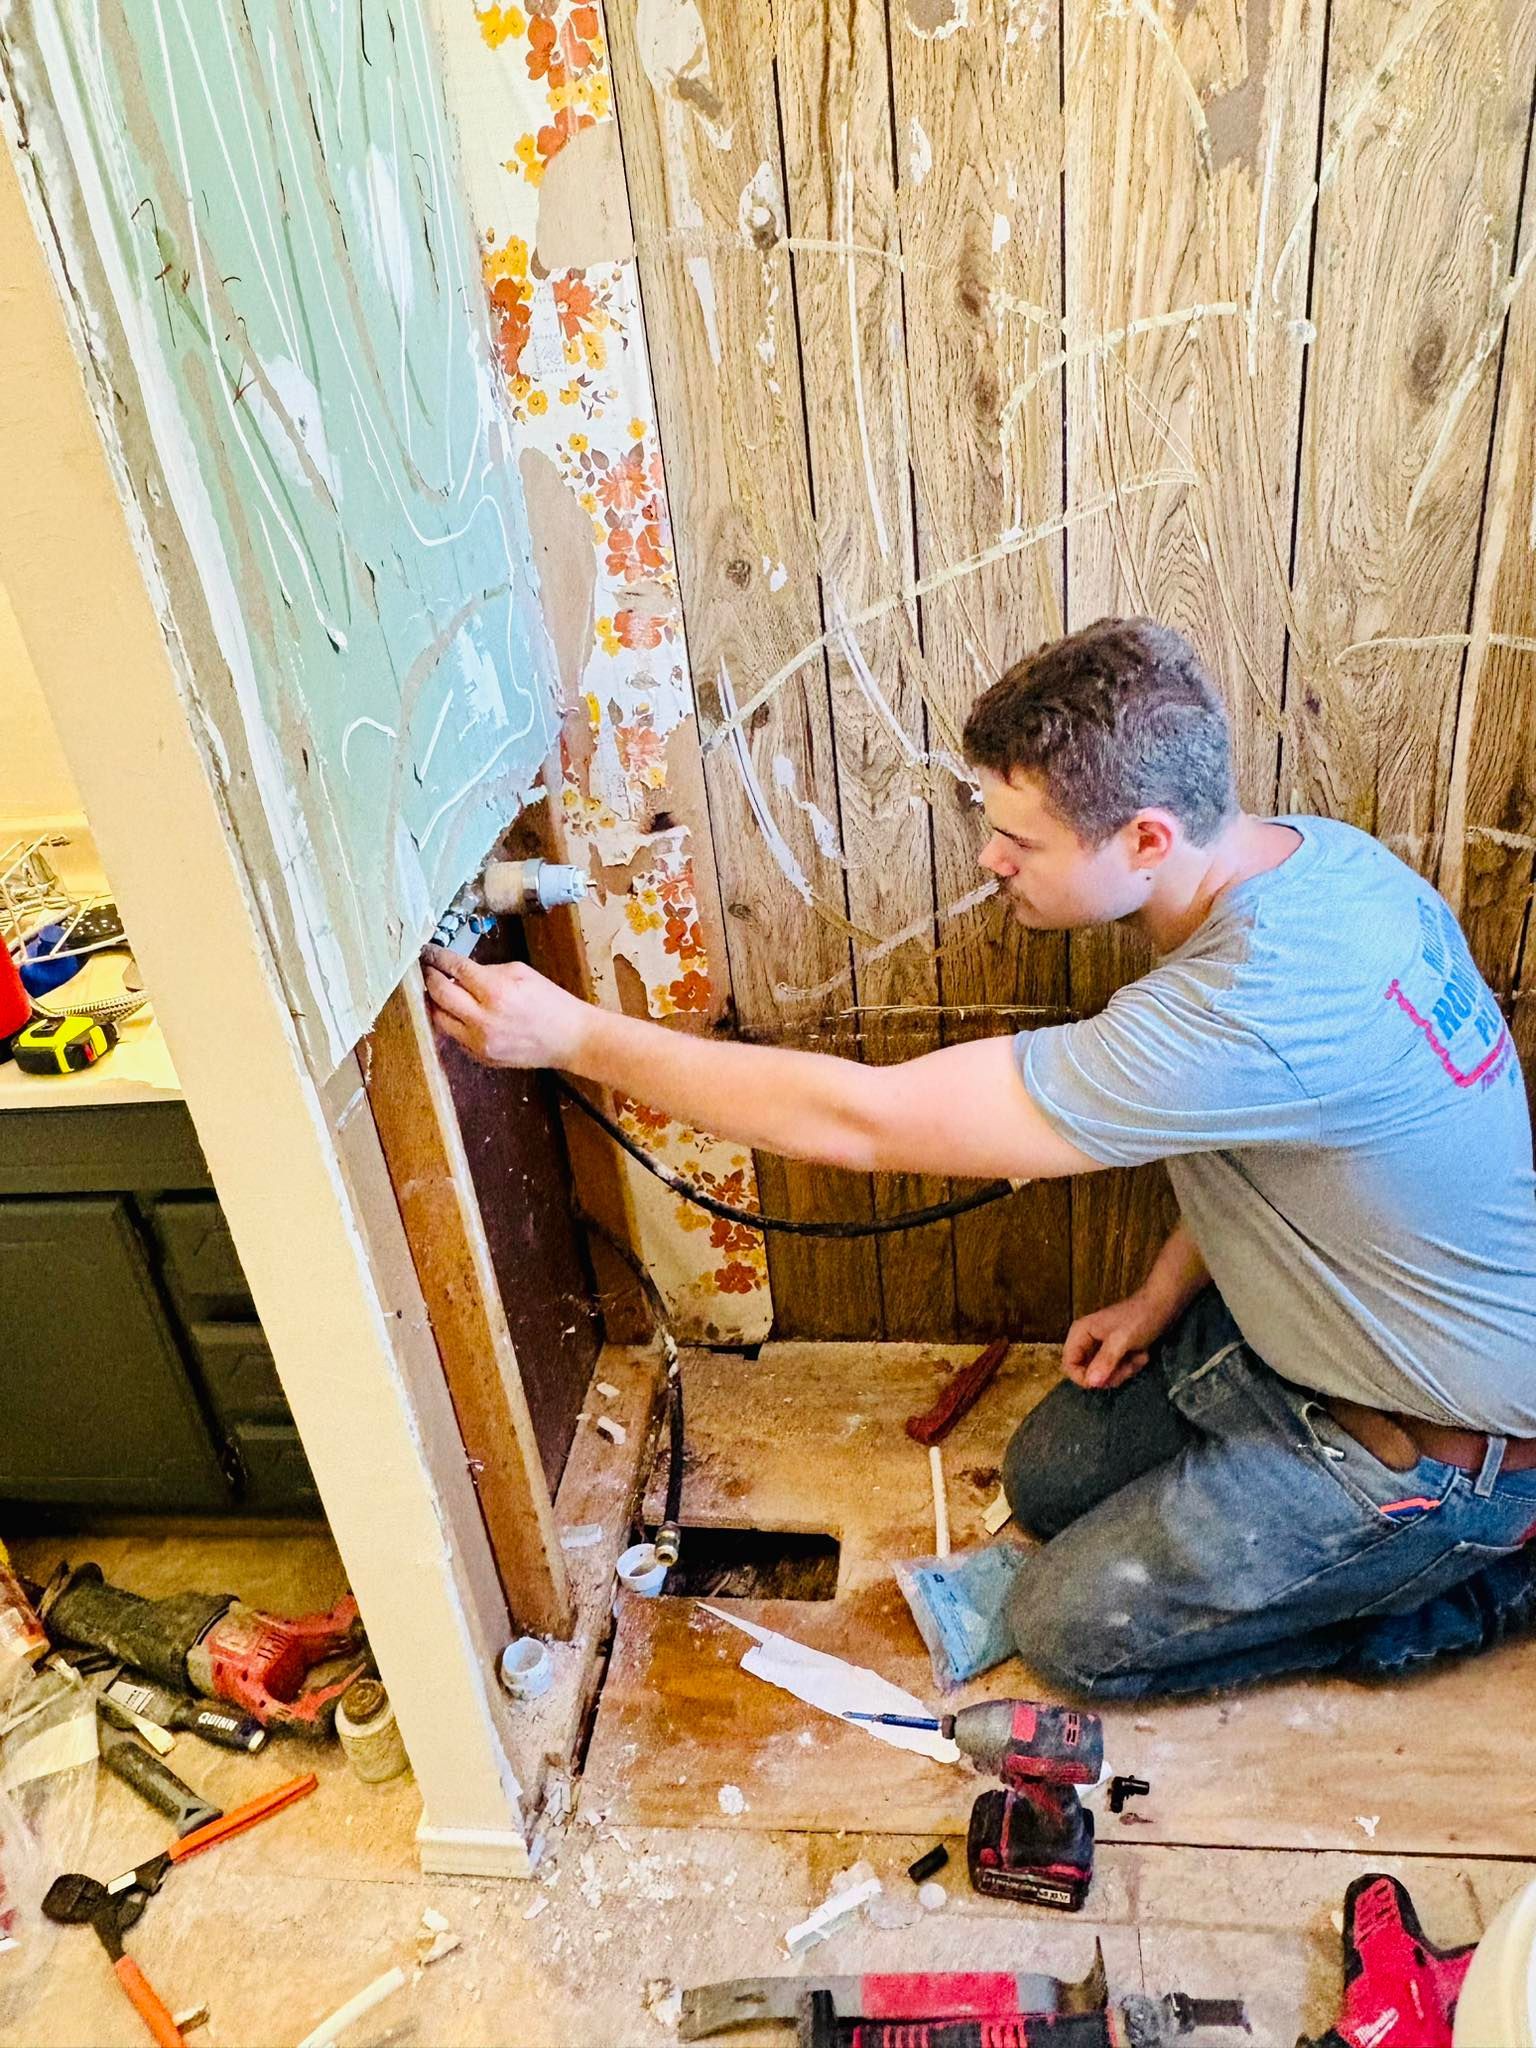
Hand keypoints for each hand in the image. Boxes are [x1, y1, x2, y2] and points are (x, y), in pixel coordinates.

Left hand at [420, 948, 590, 1069]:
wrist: (571, 1038)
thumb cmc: (551, 1003)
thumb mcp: (522, 973)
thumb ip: (488, 971)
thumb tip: (461, 971)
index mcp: (496, 991)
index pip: (455, 969)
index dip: (437, 957)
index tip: (429, 952)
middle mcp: (483, 1019)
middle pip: (439, 994)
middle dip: (430, 977)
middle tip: (427, 969)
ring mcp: (480, 1042)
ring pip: (440, 1019)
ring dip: (436, 1003)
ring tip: (438, 991)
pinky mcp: (482, 1057)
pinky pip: (455, 1037)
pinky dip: (453, 1022)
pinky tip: (458, 1012)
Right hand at [1060, 1288, 1174, 1390]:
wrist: (1162, 1307)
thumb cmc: (1140, 1318)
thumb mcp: (1122, 1340)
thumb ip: (1105, 1361)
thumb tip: (1091, 1382)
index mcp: (1080, 1333)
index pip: (1068, 1365)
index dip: (1082, 1377)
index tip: (1102, 1381)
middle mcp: (1087, 1341)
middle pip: (1088, 1373)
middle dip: (1111, 1373)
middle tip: (1127, 1364)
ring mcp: (1101, 1347)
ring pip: (1105, 1374)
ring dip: (1124, 1370)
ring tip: (1137, 1355)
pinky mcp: (1115, 1352)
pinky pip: (1117, 1371)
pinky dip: (1130, 1367)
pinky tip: (1140, 1354)